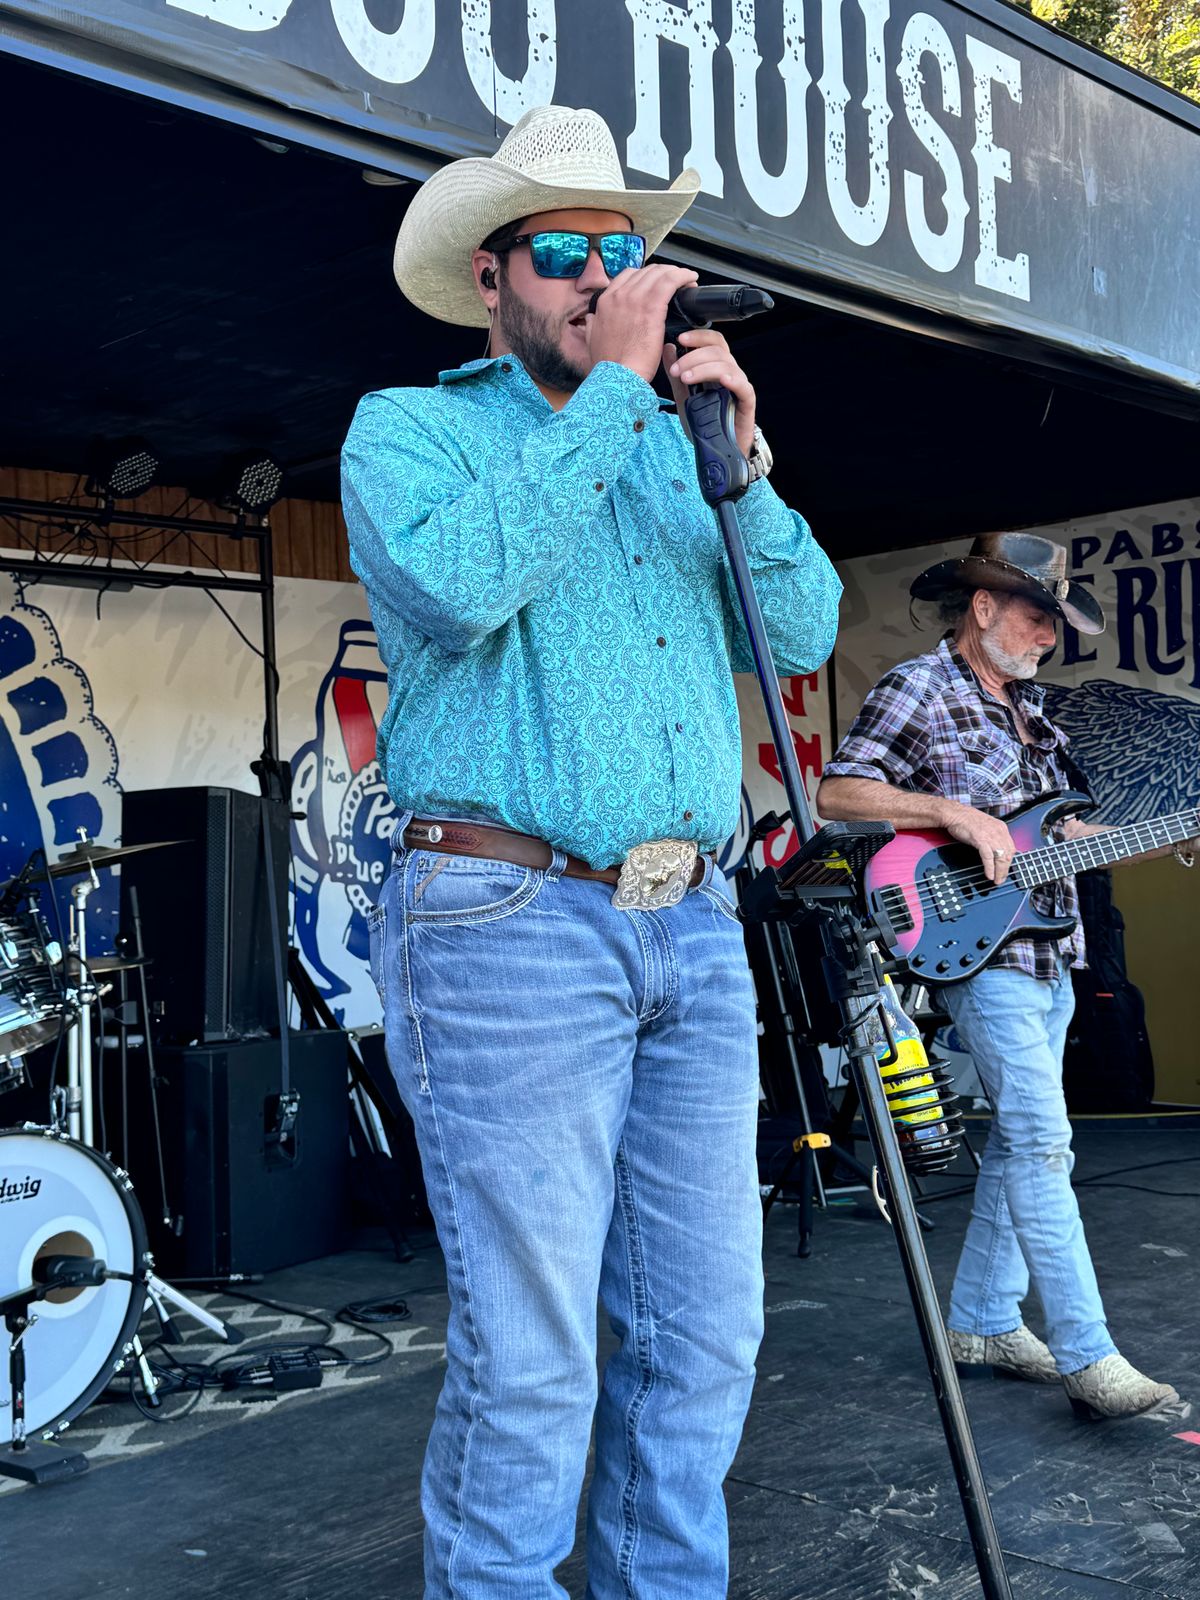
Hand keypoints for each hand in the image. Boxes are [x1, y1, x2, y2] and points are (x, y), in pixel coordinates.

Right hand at [587, 264, 698, 384]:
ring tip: (686, 280)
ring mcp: (635, 299)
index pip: (628, 276)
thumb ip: (591, 326)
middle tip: (675, 283)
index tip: (656, 284)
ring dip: (676, 273)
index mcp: (605, 302)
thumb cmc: (609, 366)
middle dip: (663, 273)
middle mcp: (619, 295)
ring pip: (660, 273)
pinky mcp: (652, 307)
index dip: (646, 277)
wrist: (617, 378)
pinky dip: (683, 276)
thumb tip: (591, 319)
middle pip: (646, 271)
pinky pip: (671, 281)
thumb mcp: (591, 341)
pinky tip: (691, 279)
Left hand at [663, 329, 757, 457]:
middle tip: (676, 370)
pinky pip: (743, 386)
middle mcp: (730, 372)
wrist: (717, 448)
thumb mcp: (684, 395)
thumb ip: (677, 373)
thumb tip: (668, 347)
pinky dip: (732, 379)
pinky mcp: (747, 401)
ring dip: (704, 368)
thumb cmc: (705, 422)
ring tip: (686, 379)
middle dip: (693, 357)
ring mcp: (739, 385)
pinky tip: (721, 380)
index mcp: (716, 367)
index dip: (698, 337)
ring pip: (726, 365)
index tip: (681, 339)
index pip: (712, 342)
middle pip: (717, 351)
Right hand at [941, 802, 1016, 884]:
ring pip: (1000, 857)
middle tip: (1002, 879)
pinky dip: (989, 868)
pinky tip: (989, 875)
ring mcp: (990, 835)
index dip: (1009, 862)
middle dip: (1005, 870)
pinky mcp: (980, 839)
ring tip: (996, 880)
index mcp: (1001, 828)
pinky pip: (988, 857)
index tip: (1006, 870)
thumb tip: (996, 850)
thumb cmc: (966, 820)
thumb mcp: (986, 826)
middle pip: (1008, 855)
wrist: (955, 813)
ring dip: (999, 872)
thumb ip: (993, 837)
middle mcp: (998, 831)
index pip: (1011, 848)